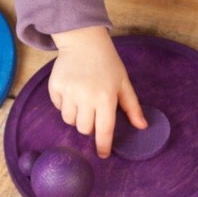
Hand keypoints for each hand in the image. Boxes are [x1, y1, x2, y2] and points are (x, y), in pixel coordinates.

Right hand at [48, 26, 146, 157]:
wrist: (83, 42)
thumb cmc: (107, 63)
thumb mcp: (123, 83)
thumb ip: (132, 106)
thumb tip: (142, 126)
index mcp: (105, 98)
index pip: (104, 130)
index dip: (104, 146)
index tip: (103, 154)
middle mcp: (85, 97)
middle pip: (85, 129)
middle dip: (90, 127)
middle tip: (93, 113)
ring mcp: (68, 93)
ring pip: (70, 120)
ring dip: (76, 117)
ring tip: (82, 101)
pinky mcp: (55, 88)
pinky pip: (58, 107)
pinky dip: (65, 105)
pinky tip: (72, 92)